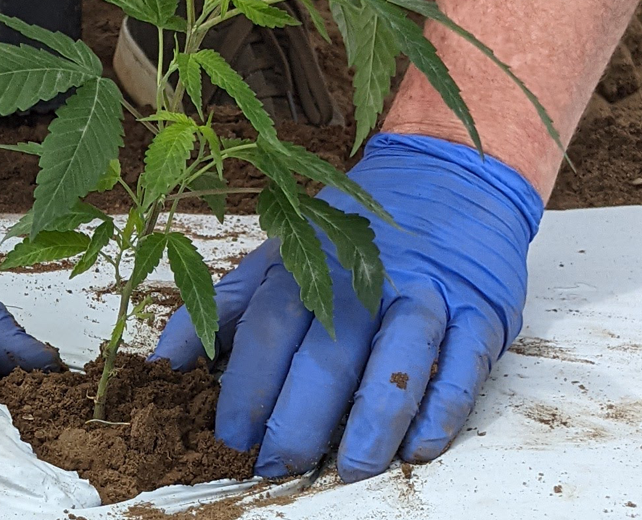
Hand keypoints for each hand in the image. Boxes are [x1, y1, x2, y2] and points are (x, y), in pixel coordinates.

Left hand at [154, 132, 541, 478]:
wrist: (448, 174)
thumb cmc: (350, 234)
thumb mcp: (278, 254)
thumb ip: (223, 310)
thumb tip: (161, 368)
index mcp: (309, 262)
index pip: (270, 326)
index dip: (246, 384)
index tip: (227, 436)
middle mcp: (367, 277)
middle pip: (330, 349)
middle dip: (300, 415)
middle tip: (277, 464)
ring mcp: (426, 293)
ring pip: (400, 357)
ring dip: (373, 419)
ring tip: (349, 468)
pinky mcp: (480, 311)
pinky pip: (462, 365)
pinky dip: (441, 409)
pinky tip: (418, 447)